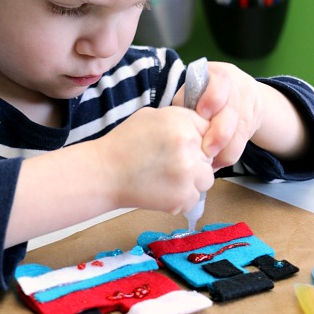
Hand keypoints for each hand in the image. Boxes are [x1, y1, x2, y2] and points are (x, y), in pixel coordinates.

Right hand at [96, 106, 213, 214]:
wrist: (104, 173)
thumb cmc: (125, 143)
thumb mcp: (152, 116)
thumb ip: (180, 119)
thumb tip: (202, 127)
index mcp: (181, 122)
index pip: (208, 129)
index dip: (197, 139)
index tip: (184, 146)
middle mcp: (188, 145)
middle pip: (209, 155)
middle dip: (195, 160)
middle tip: (170, 163)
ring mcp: (187, 173)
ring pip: (206, 178)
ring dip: (192, 180)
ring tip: (167, 177)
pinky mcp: (183, 196)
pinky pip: (195, 197)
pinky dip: (181, 196)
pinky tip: (162, 189)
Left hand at [173, 62, 263, 169]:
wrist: (240, 91)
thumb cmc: (205, 92)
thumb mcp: (194, 89)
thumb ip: (185, 101)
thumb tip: (177, 123)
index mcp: (219, 74)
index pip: (220, 83)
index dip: (212, 98)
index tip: (202, 113)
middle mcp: (238, 86)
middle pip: (232, 112)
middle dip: (219, 134)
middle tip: (206, 150)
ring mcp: (250, 103)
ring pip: (241, 131)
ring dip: (225, 151)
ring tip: (210, 164)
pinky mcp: (255, 120)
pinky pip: (244, 142)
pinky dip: (230, 155)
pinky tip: (218, 163)